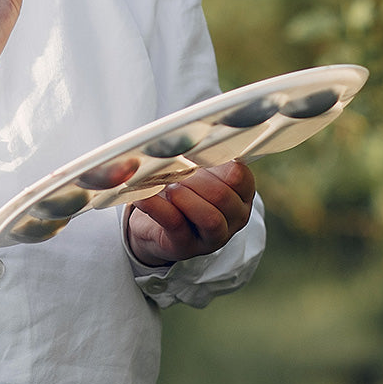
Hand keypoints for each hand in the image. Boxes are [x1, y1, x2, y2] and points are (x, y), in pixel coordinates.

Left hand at [125, 161, 255, 266]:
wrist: (156, 227)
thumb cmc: (183, 193)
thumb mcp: (197, 174)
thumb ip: (199, 158)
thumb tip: (180, 138)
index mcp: (240, 196)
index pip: (240, 176)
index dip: (216, 162)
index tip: (194, 154)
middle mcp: (233, 219)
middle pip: (222, 196)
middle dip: (195, 180)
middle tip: (176, 174)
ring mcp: (211, 238)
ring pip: (209, 217)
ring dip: (184, 196)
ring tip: (168, 187)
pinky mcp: (184, 245)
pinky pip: (174, 223)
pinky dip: (156, 205)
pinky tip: (142, 195)